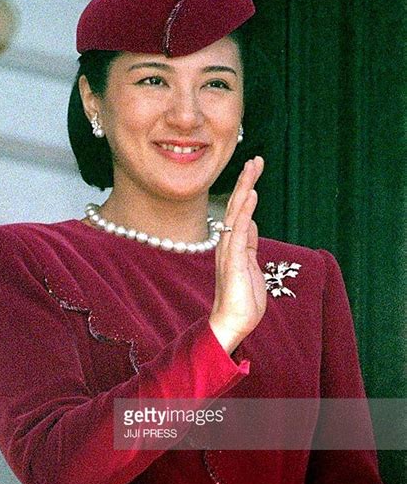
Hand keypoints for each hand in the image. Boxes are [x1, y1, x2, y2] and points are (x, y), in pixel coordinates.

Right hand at [209, 156, 266, 353]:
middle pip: (236, 206)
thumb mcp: (251, 266)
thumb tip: (252, 223)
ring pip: (236, 213)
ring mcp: (229, 251)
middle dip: (246, 182)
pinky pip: (239, 231)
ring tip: (253, 167)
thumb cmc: (242, 299)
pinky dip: (245, 211)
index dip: (246, 190)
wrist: (232, 323)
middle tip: (255, 159)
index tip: (254, 170)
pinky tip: (250, 194)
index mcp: (233, 245)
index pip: (240, 212)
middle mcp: (228, 244)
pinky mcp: (233, 261)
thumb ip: (249, 244)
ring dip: (245, 189)